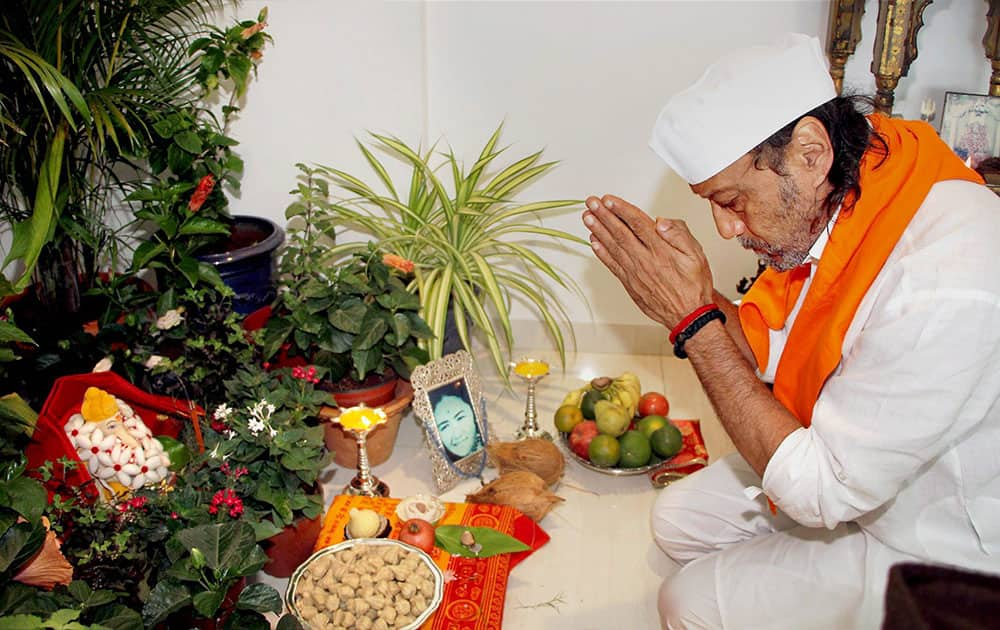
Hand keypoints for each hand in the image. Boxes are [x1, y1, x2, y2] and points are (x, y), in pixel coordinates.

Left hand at [582, 194, 713, 327]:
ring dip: (598, 230)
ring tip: (587, 217)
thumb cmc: (694, 285)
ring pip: (613, 247)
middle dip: (604, 215)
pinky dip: (601, 253)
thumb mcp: (697, 256)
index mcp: (661, 250)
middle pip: (620, 232)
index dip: (621, 209)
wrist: (689, 316)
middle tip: (591, 203)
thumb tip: (661, 221)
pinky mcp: (630, 283)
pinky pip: (612, 265)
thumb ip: (679, 235)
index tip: (608, 199)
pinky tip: (594, 241)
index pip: (637, 223)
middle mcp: (644, 260)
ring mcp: (635, 272)